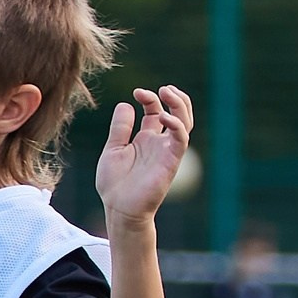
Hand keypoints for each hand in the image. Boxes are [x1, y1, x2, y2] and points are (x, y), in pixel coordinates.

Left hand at [96, 87, 193, 225]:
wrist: (119, 209)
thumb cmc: (115, 184)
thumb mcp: (113, 149)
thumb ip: (120, 128)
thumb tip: (125, 104)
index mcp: (145, 139)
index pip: (155, 111)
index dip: (150, 98)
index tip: (136, 92)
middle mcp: (159, 143)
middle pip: (177, 113)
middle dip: (173, 97)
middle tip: (163, 88)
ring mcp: (166, 151)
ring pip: (185, 122)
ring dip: (180, 105)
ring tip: (168, 92)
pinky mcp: (171, 161)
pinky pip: (181, 140)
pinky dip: (177, 125)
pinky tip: (164, 117)